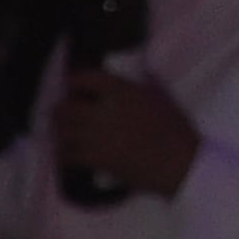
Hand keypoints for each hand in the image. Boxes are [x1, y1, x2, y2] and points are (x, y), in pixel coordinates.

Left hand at [54, 66, 199, 198]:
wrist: (177, 161)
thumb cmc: (174, 127)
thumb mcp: (158, 95)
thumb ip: (135, 86)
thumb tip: (123, 78)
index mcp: (121, 91)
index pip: (86, 78)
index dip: (75, 80)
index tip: (71, 84)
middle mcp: (104, 110)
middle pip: (66, 106)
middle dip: (61, 109)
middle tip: (61, 112)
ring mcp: (97, 135)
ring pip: (63, 131)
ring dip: (61, 131)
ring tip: (63, 133)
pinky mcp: (95, 158)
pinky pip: (67, 154)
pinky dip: (65, 154)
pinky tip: (67, 154)